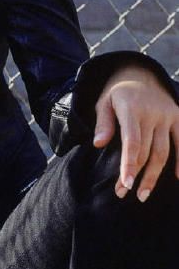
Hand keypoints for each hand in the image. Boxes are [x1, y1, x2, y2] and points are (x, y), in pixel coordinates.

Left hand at [93, 65, 178, 201]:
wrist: (140, 74)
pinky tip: (177, 178)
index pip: (131, 141)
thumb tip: (98, 144)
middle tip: (124, 192)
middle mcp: (151, 112)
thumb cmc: (118, 95)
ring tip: (143, 194)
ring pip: (163, 152)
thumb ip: (103, 123)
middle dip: (135, 174)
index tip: (126, 184)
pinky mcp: (178, 116)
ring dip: (154, 175)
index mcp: (130, 108)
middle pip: (145, 151)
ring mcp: (166, 115)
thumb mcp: (104, 102)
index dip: (129, 164)